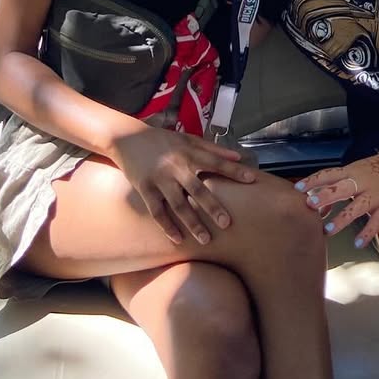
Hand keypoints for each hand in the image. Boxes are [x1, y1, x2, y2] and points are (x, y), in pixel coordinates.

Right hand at [110, 123, 256, 245]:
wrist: (126, 138)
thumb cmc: (162, 139)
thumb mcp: (187, 138)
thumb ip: (213, 148)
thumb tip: (239, 156)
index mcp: (189, 152)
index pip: (216, 162)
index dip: (234, 171)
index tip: (252, 180)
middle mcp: (175, 166)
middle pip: (198, 189)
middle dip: (213, 207)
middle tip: (227, 223)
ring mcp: (159, 179)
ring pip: (178, 205)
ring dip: (192, 223)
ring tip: (206, 240)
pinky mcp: (144, 189)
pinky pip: (157, 212)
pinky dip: (167, 227)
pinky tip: (178, 240)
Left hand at [296, 144, 378, 247]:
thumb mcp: (358, 171)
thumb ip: (339, 185)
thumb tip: (318, 205)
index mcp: (353, 171)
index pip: (329, 174)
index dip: (313, 180)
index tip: (297, 188)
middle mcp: (363, 182)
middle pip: (341, 188)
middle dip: (326, 196)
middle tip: (310, 205)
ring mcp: (376, 195)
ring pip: (357, 207)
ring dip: (342, 218)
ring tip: (328, 230)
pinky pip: (376, 222)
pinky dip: (367, 233)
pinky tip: (357, 243)